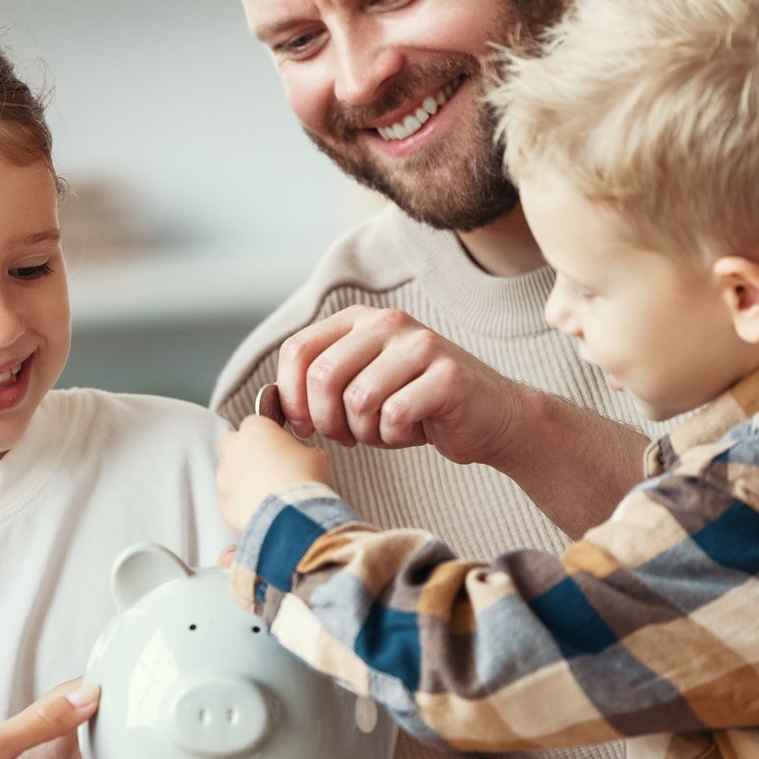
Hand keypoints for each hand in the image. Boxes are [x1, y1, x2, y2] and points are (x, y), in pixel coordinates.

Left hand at [216, 416, 331, 531]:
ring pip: (228, 474)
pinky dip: (242, 505)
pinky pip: (231, 500)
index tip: (275, 446)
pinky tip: (262, 510)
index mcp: (256, 430)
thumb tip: (305, 457)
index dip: (265, 435)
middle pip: (230, 443)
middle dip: (243, 452)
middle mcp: (235, 450)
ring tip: (266, 494)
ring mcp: (225, 477)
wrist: (294, 515)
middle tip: (264, 467)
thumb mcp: (315, 456)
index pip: (253, 423)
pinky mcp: (224, 503)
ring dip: (242, 481)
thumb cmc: (306, 481)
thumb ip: (302, 451)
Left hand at [269, 305, 523, 462]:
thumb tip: (270, 406)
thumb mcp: (359, 389)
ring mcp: (420, 344)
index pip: (298, 350)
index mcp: (359, 321)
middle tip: (346, 436)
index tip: (303, 426)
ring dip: (364, 432)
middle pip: (323, 376)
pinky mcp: (448, 374)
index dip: (291, 396)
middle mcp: (387, 323)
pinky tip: (413, 431)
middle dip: (326, 420)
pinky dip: (395, 437)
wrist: (489, 417)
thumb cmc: (415, 408)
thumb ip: (319, 387)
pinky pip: (394, 416)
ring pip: (358, 400)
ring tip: (384, 430)